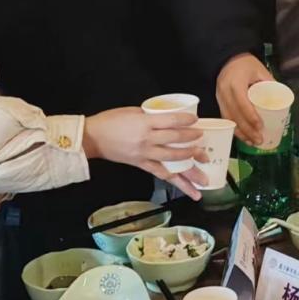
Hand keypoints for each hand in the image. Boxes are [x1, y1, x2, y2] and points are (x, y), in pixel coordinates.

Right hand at [82, 108, 205, 198]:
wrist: (93, 137)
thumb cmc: (112, 120)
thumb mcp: (134, 111)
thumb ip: (153, 116)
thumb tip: (171, 118)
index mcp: (146, 123)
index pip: (172, 122)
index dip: (186, 121)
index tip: (197, 122)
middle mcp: (148, 140)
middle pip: (176, 143)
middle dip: (193, 146)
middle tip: (205, 150)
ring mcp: (145, 154)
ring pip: (172, 164)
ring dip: (190, 170)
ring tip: (204, 177)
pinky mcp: (141, 165)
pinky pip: (161, 174)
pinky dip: (175, 181)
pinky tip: (188, 188)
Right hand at [215, 52, 270, 144]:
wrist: (227, 58)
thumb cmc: (245, 63)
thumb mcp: (260, 70)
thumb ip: (270, 83)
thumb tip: (282, 100)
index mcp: (236, 83)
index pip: (242, 103)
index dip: (251, 117)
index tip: (260, 127)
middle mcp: (225, 91)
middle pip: (235, 115)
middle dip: (247, 130)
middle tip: (259, 140)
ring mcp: (220, 97)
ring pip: (229, 119)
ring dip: (240, 133)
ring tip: (252, 142)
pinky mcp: (219, 101)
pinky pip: (225, 118)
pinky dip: (234, 128)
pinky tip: (242, 136)